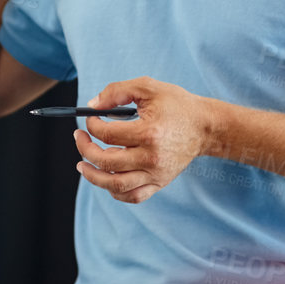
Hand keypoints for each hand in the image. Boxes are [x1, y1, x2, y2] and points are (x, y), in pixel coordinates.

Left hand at [73, 78, 218, 202]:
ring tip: (82, 166)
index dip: (92, 125)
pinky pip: (132, 196)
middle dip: (85, 149)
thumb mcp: (148, 87)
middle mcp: (152, 158)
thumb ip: (117, 91)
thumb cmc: (176, 105)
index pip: (108, 135)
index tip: (90, 118)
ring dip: (93, 176)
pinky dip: (114, 191)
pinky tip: (106, 177)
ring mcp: (157, 174)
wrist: (205, 126)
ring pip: (116, 185)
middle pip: (107, 162)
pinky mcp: (160, 182)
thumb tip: (92, 105)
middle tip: (79, 138)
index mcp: (149, 133)